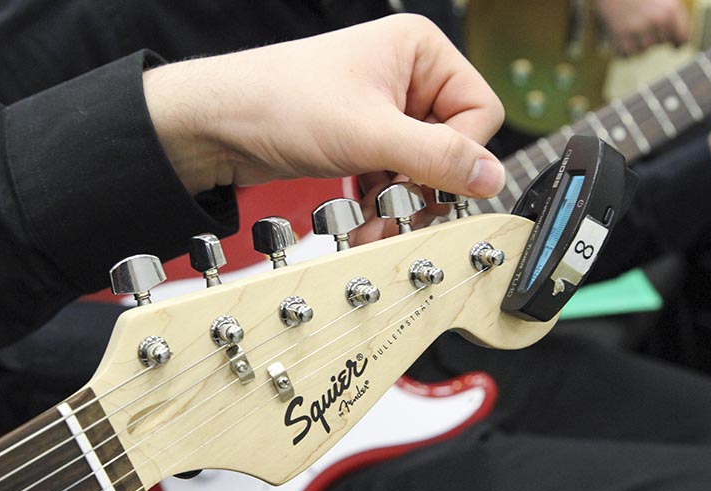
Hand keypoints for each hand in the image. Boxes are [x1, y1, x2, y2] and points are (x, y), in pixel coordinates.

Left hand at [143, 14, 504, 232]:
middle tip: (401, 209)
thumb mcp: (369, 133)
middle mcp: (407, 77)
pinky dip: (382, 201)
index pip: (479, 112)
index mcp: (420, 52)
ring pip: (422, 168)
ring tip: (374, 219)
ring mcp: (384, 110)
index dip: (459, 154)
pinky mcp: (363, 138)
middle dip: (425, 185)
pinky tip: (363, 218)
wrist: (217, 125)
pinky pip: (393, 177)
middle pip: (452, 145)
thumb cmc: (280, 102)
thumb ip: (437, 157)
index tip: (430, 182)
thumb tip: (493, 177)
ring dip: (401, 202)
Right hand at [595, 0, 689, 54]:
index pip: (682, 39)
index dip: (676, 42)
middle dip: (654, 38)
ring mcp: (640, 28)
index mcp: (672, 10)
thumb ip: (672, 16)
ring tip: (632, 30)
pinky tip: (622, 38)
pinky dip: (624, 49)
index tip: (672, 44)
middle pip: (660, 43)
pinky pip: (627, 53)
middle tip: (644, 27)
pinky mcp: (622, 34)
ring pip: (644, 49)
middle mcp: (658, 20)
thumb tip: (677, 41)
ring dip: (637, 43)